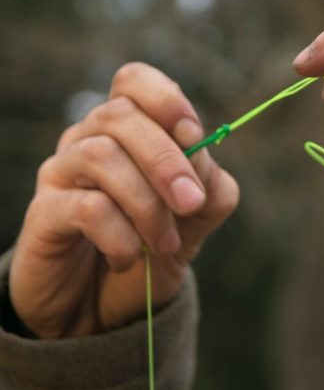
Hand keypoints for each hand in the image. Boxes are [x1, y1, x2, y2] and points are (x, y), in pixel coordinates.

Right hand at [10, 63, 238, 338]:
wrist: (105, 308)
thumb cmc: (151, 250)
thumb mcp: (196, 221)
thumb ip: (212, 190)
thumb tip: (206, 167)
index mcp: (129, 131)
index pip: (133, 81)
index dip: (165, 99)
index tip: (194, 135)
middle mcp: (89, 140)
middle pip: (120, 115)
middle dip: (167, 160)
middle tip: (191, 204)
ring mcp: (62, 174)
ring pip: (101, 156)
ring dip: (146, 205)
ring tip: (165, 245)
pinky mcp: (44, 214)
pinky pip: (85, 206)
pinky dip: (120, 235)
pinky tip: (128, 258)